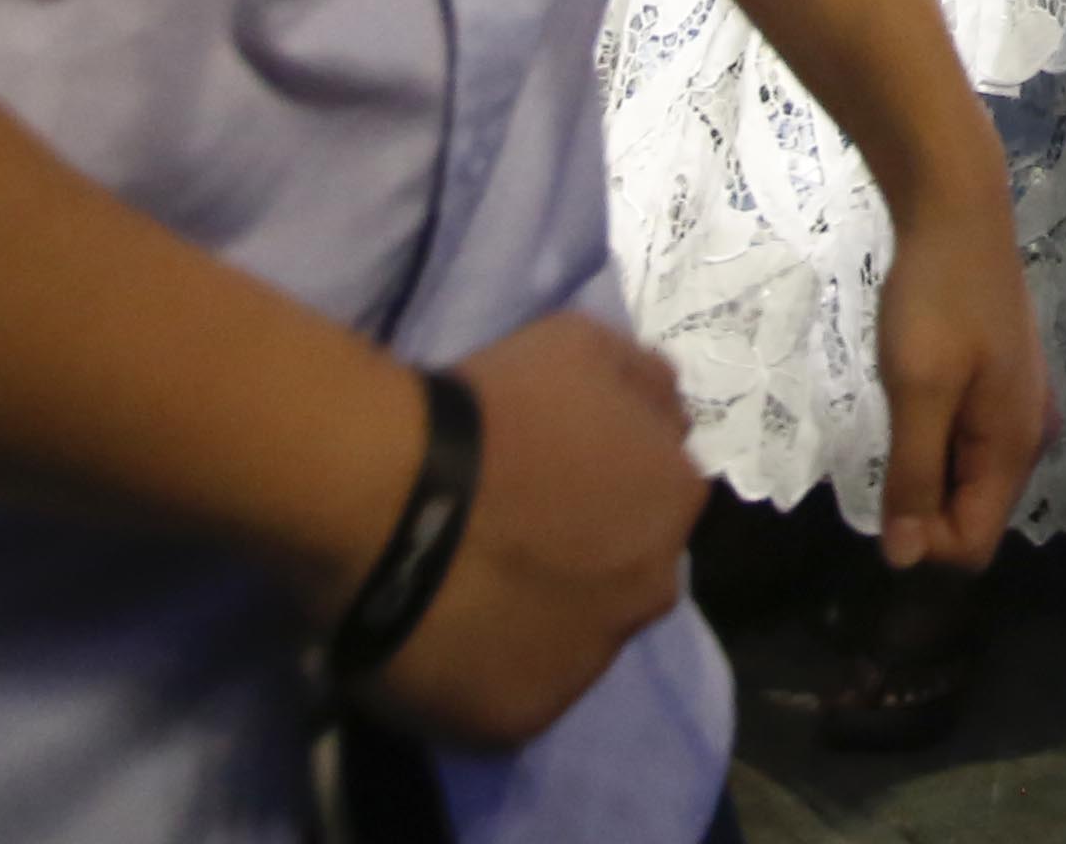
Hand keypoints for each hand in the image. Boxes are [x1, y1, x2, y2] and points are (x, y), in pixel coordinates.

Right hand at [363, 309, 704, 750]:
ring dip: (536, 621)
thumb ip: (643, 385)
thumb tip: (670, 418)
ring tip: (462, 592)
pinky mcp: (520, 720)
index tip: (539, 481)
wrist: (392, 495)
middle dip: (578, 561)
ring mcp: (588, 663)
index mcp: (674, 500)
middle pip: (622, 577)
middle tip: (502, 538)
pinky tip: (441, 637)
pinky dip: (484, 674)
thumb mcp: (584, 345)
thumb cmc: (488, 407)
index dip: (596, 490)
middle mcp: (653, 590)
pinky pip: (510, 698)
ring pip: (570, 643)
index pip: (652, 500)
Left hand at [869, 153, 1048, 575]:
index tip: (883, 491)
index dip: (923, 540)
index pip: (974, 544)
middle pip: (973, 514)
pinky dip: (935, 437)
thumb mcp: (918, 392)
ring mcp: (1020, 407)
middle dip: (923, 504)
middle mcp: (1029, 437)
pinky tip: (916, 392)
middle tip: (887, 443)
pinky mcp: (1003, 382)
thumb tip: (905, 562)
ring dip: (925, 466)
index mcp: (1015, 447)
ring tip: (901, 411)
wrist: (959, 211)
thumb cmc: (938, 301)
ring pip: (967, 477)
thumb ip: (913, 477)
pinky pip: (968, 441)